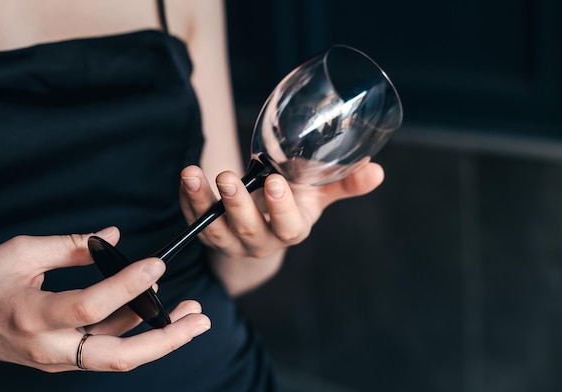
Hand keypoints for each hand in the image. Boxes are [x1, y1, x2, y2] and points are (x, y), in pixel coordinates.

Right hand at [0, 227, 210, 371]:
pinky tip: (161, 314)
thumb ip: (71, 246)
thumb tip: (115, 237)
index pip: (90, 306)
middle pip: (117, 356)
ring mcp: (57, 359)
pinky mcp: (63, 360)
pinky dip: (137, 334)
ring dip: (160, 338)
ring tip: (194, 315)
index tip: (157, 264)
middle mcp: (48, 347)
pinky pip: (107, 350)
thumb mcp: (21, 252)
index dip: (127, 287)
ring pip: (118, 358)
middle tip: (200, 318)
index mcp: (32, 315)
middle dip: (165, 340)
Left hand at [178, 162, 383, 258]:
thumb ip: (344, 182)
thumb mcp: (318, 193)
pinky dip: (187, 200)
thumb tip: (376, 170)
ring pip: (215, 228)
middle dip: (237, 205)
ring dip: (202, 202)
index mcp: (291, 230)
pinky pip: (194, 221)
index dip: (281, 209)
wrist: (263, 222)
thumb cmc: (295, 202)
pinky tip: (185, 178)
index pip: (288, 228)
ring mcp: (231, 241)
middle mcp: (260, 241)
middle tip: (228, 177)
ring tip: (192, 173)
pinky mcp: (208, 233)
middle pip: (248, 230)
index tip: (274, 181)